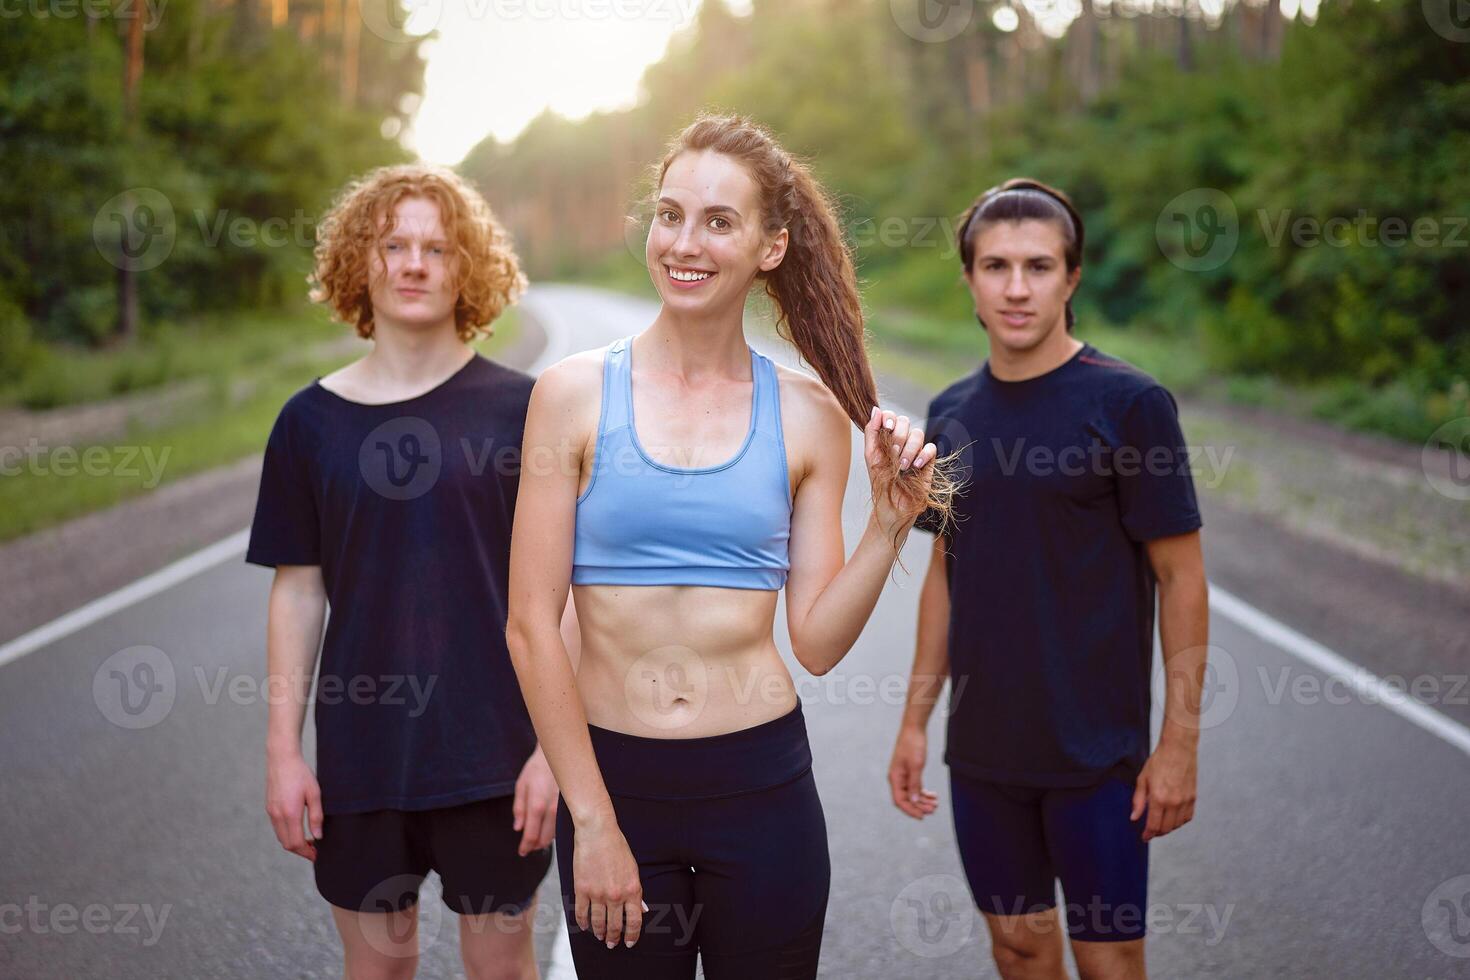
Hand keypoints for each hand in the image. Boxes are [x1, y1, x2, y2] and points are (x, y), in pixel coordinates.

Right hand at [266, 750, 322, 861]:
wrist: (282, 759)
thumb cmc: (301, 774)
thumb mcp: (314, 794)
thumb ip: (316, 817)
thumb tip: (318, 836)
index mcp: (290, 813)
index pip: (296, 843)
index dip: (307, 852)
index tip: (316, 855)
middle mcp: (277, 815)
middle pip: (287, 844)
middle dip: (300, 850)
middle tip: (314, 850)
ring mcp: (271, 812)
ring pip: (281, 837)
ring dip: (293, 843)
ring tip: (308, 841)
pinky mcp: (269, 807)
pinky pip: (277, 828)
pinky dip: (287, 834)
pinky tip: (298, 829)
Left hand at [512, 746, 557, 855]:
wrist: (558, 755)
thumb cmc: (538, 769)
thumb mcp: (522, 786)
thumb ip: (519, 809)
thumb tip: (518, 827)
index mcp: (537, 805)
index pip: (531, 835)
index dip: (525, 846)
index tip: (522, 851)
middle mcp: (552, 810)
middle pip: (544, 839)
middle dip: (535, 845)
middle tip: (528, 846)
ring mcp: (564, 810)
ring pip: (555, 835)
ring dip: (545, 839)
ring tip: (537, 837)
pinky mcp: (571, 808)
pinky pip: (562, 826)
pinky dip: (555, 831)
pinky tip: (549, 827)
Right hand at [573, 805, 645, 948]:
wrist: (597, 832)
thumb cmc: (617, 847)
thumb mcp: (633, 869)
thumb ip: (636, 891)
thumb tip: (641, 909)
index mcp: (632, 890)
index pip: (635, 921)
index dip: (632, 935)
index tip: (629, 942)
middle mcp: (616, 895)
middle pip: (616, 925)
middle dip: (614, 938)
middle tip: (612, 943)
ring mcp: (598, 894)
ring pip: (598, 922)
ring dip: (599, 932)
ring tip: (600, 936)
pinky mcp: (581, 889)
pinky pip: (581, 913)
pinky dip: (582, 922)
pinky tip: (584, 926)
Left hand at [863, 406, 937, 536]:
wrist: (892, 505)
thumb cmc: (880, 482)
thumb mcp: (871, 456)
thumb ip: (872, 431)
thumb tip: (876, 409)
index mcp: (886, 438)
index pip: (891, 416)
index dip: (889, 418)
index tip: (886, 428)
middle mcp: (902, 441)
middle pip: (905, 421)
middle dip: (898, 436)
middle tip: (893, 454)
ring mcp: (916, 450)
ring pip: (918, 433)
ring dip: (909, 449)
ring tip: (902, 466)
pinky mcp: (928, 461)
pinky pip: (931, 447)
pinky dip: (923, 455)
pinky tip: (916, 467)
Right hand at [888, 726, 938, 819]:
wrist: (914, 729)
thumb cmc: (913, 744)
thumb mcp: (916, 766)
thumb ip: (914, 784)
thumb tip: (913, 800)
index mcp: (895, 777)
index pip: (900, 800)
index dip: (910, 810)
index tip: (922, 816)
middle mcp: (897, 778)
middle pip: (906, 799)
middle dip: (919, 806)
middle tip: (932, 810)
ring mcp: (903, 775)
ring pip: (912, 793)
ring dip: (923, 800)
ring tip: (935, 803)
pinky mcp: (910, 771)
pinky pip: (915, 786)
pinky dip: (924, 792)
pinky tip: (933, 795)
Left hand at [1130, 738, 1197, 840]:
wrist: (1178, 749)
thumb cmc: (1159, 761)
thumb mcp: (1142, 779)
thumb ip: (1138, 801)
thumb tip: (1134, 817)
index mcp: (1159, 798)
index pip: (1154, 825)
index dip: (1148, 834)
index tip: (1145, 837)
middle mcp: (1174, 802)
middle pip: (1166, 828)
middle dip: (1157, 832)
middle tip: (1151, 831)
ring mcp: (1185, 801)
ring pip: (1178, 825)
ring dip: (1169, 828)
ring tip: (1161, 824)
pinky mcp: (1193, 797)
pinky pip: (1188, 817)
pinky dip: (1180, 821)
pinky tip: (1173, 817)